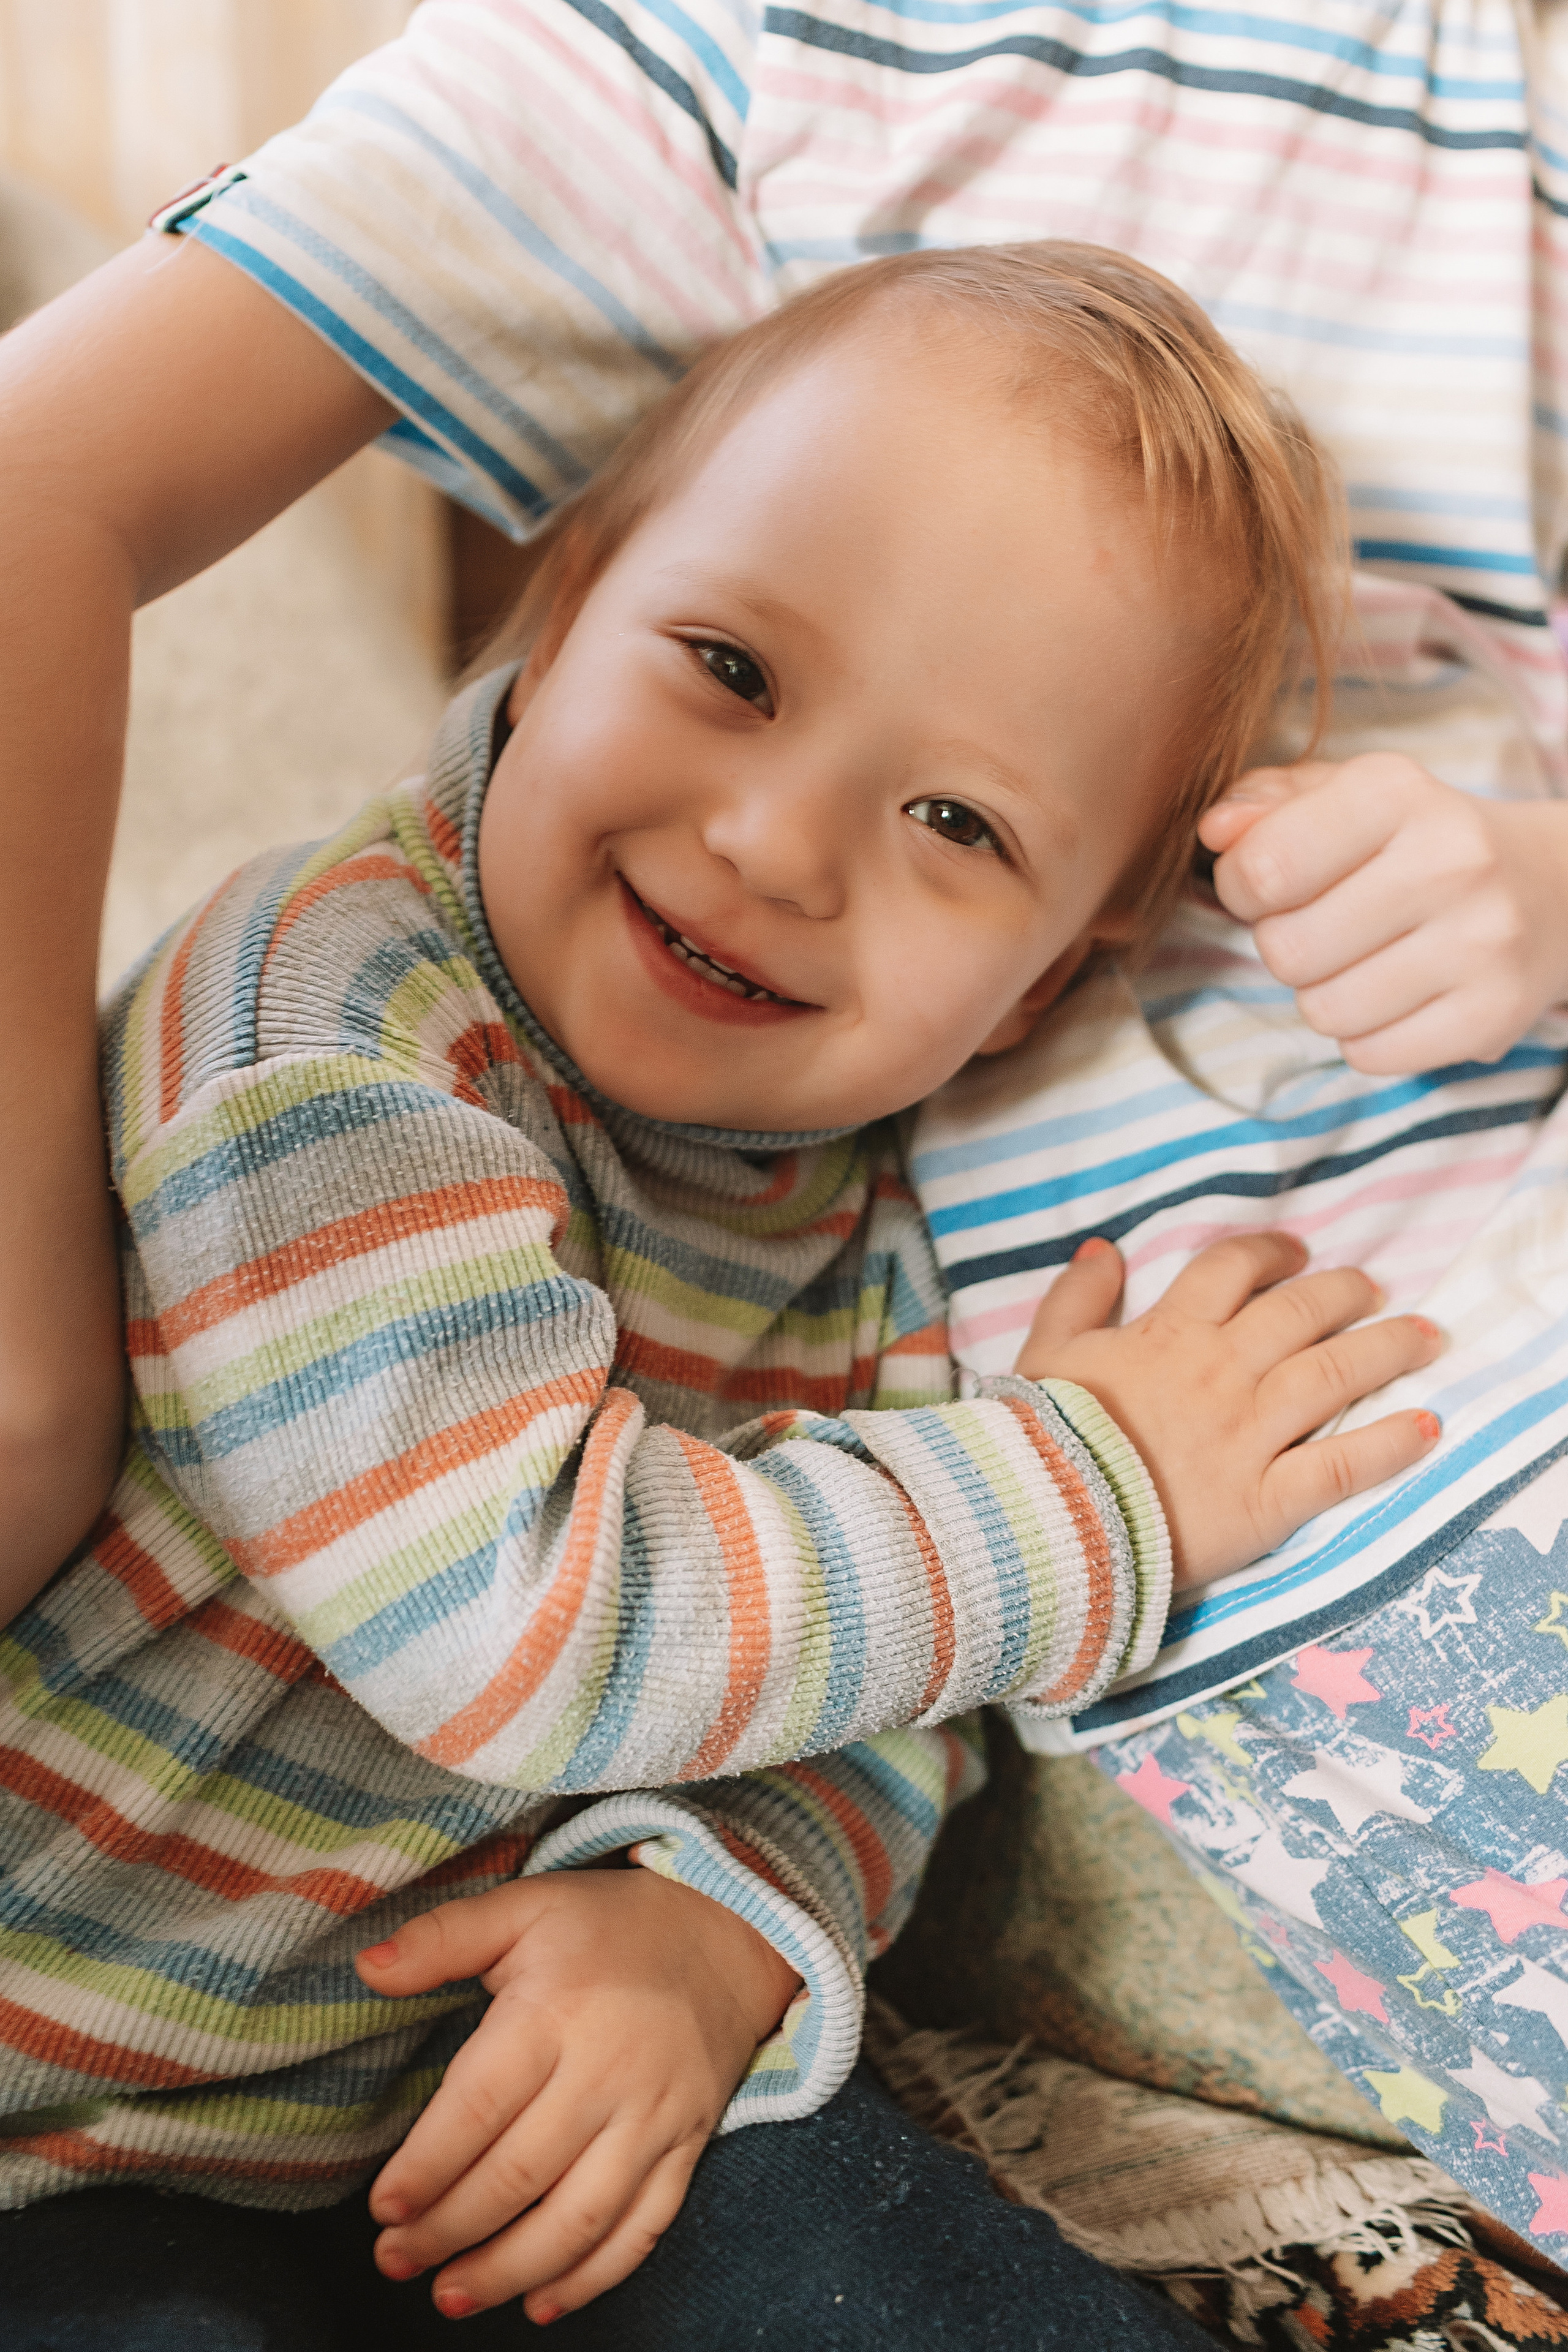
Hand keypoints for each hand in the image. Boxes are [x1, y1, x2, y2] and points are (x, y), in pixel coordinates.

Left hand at [355, 1868, 800, 2323]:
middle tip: (394, 2261)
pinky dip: (593, 2278)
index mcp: (557, 2011)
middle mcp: (609, 2071)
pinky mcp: (688, 2145)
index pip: (481, 2104)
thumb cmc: (607, 1925)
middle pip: (521, 2173)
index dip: (428, 2166)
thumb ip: (443, 1937)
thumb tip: (368, 1968)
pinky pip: (643, 2228)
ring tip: (450, 2296)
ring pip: (580, 2217)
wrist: (723, 1934)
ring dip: (510, 2269)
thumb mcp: (525, 1907)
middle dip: (449, 2230)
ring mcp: (654, 2116)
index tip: (383, 2209)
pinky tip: (539, 2303)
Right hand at [1014, 1233, 1441, 1587]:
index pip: (1231, 1272)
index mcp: (1168, 1336)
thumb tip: (1107, 1248)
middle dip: (1345, 1293)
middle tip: (1374, 1289)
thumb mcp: (1043, 1354)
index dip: (1269, 1254)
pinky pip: (1340, 1467)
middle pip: (1299, 1315)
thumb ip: (1076, 1297)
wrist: (1046, 1519)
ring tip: (1426, 1336)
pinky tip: (1427, 1428)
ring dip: (1388, 1350)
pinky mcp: (1265, 1500)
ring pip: (1334, 1376)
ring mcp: (1249, 1436)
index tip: (1296, 1253)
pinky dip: (1389, 1446)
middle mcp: (1220, 1374)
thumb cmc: (1039, 1440)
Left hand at [1198, 756, 1567, 1073]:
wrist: (1550, 887)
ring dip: (1323, 995)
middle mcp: (1451, 861)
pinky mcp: (1493, 1012)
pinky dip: (1366, 1036)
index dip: (1241, 888)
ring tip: (1363, 960)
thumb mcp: (1344, 797)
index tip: (1268, 885)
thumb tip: (1215, 831)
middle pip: (1286, 950)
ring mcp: (1480, 942)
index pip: (1263, 868)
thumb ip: (1266, 804)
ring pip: (1324, 1011)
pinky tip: (1397, 996)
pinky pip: (1369, 1055)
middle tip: (1323, 927)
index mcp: (1397, 793)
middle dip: (1284, 945)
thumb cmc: (1416, 840)